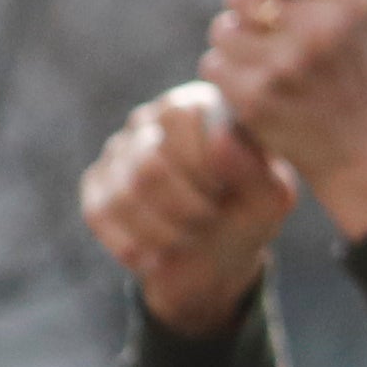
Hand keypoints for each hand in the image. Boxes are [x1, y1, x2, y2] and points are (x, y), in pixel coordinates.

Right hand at [81, 83, 296, 336]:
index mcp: (195, 107)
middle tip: (211, 219)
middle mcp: (149, 121)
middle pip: (150, 165)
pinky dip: (139, 245)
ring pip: (126, 195)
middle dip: (188, 207)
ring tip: (192, 236)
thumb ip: (254, 168)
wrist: (218, 259)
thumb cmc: (249, 214)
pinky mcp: (96, 187)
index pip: (180, 117)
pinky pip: (103, 216)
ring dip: (167, 231)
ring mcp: (117, 152)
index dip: (204, 165)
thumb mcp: (270, 198)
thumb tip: (220, 141)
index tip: (228, 191)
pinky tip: (162, 251)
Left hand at [202, 0, 366, 236]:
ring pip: (224, 29)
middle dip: (252, 7)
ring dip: (240, 44)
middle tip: (276, 28)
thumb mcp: (361, 13)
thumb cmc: (364, 71)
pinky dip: (232, 75)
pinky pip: (214, 63)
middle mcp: (321, 30)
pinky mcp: (255, 98)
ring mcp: (286, 66)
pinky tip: (263, 89)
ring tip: (274, 65)